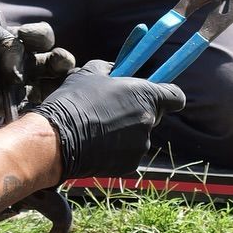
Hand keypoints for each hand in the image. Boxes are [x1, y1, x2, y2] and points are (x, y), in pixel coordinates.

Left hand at [0, 18, 75, 118]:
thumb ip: (10, 44)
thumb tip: (20, 72)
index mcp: (15, 41)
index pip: (42, 37)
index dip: (42, 37)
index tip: (28, 38)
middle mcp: (19, 63)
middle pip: (51, 61)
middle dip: (61, 60)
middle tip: (58, 62)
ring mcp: (15, 83)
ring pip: (47, 84)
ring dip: (58, 81)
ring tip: (60, 78)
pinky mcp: (6, 103)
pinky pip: (30, 104)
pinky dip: (41, 102)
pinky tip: (45, 98)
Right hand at [35, 63, 185, 180]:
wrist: (57, 140)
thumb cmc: (73, 101)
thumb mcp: (89, 73)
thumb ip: (111, 68)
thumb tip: (116, 68)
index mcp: (145, 95)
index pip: (175, 96)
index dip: (168, 95)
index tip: (159, 95)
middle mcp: (149, 120)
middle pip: (154, 116)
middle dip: (139, 113)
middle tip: (115, 111)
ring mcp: (141, 144)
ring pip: (140, 136)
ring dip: (127, 133)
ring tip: (99, 130)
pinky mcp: (131, 164)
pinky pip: (129, 154)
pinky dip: (118, 151)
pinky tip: (97, 145)